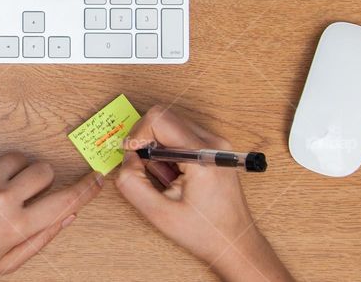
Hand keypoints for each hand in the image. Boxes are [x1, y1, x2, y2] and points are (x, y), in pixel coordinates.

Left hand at [0, 153, 102, 279]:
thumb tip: (67, 214)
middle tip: (24, 194)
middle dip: (41, 180)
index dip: (86, 188)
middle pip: (45, 171)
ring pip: (19, 159)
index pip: (65, 200)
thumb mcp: (4, 262)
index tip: (97, 177)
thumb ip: (40, 238)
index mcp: (17, 227)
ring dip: (15, 171)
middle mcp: (3, 199)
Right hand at [115, 106, 292, 281]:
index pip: (159, 119)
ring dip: (157, 147)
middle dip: (146, 140)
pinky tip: (174, 175)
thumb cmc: (205, 233)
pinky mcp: (215, 148)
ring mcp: (216, 144)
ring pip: (171, 125)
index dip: (137, 135)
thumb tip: (126, 159)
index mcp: (202, 155)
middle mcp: (213, 142)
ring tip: (165, 176)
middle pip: (164, 117)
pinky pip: (181, 135)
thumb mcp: (159, 214)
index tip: (133, 157)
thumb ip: (132, 184)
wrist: (235, 244)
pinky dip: (168, 151)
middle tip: (146, 168)